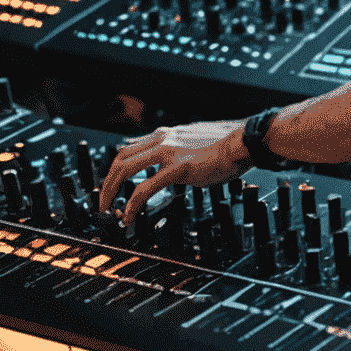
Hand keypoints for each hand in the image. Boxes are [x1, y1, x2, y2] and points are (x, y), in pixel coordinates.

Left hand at [99, 120, 250, 225]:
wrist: (245, 141)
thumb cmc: (228, 143)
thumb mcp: (197, 142)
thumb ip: (181, 150)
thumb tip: (177, 163)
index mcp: (167, 134)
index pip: (131, 147)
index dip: (118, 167)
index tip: (114, 183)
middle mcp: (163, 139)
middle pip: (121, 157)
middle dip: (108, 180)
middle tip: (105, 199)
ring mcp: (168, 153)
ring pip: (125, 169)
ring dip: (111, 190)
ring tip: (109, 209)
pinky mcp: (177, 168)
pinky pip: (144, 189)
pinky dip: (132, 204)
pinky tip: (130, 216)